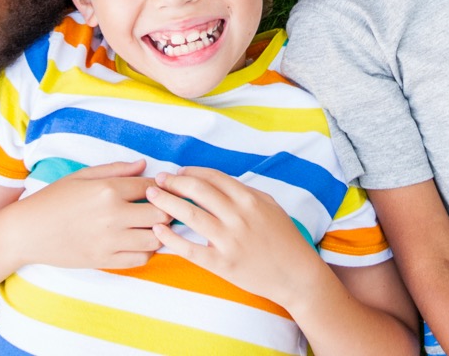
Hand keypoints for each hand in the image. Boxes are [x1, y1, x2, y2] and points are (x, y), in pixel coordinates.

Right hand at [8, 160, 165, 269]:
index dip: (162, 186)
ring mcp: (109, 241)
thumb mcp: (81, 176)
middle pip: (161, 214)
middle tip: (163, 207)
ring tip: (152, 225)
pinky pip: (140, 259)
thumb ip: (116, 170)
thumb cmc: (53, 199)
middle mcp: (112, 216)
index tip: (163, 188)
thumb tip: (144, 165)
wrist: (27, 232)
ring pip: (155, 239)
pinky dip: (146, 250)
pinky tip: (139, 241)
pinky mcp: (104, 260)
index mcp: (107, 190)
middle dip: (166, 209)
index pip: (151, 186)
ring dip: (159, 231)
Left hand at [146, 169, 326, 308]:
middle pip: (197, 191)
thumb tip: (218, 184)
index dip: (191, 172)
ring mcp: (229, 240)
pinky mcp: (222, 264)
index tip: (176, 173)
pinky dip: (171, 238)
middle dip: (173, 182)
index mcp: (249, 199)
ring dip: (166, 202)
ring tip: (151, 196)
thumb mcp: (270, 206)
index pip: (212, 177)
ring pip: (190, 215)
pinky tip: (158, 230)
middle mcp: (238, 216)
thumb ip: (245, 193)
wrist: (296, 275)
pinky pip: (190, 249)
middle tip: (157, 180)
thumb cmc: (284, 239)